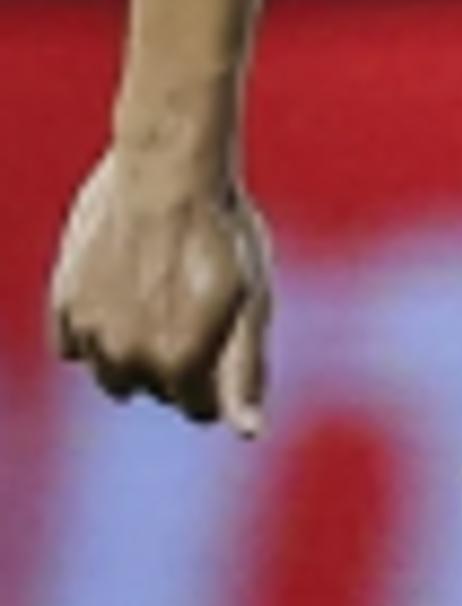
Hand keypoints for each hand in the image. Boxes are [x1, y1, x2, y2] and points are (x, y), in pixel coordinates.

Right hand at [47, 151, 275, 435]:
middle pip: (156, 390)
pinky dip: (98, 332)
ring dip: (136, 351)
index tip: (228, 344)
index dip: (219, 383)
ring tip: (163, 299)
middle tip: (199, 310)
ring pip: (113, 371)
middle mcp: (127, 357)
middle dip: (179, 366)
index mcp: (179, 364)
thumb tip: (248, 433)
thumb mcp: (253, 303)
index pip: (200, 409)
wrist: (167, 173)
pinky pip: (75, 345)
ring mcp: (90, 332)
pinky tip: (123, 296)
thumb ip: (246, 373)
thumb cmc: (225, 236)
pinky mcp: (65, 302)